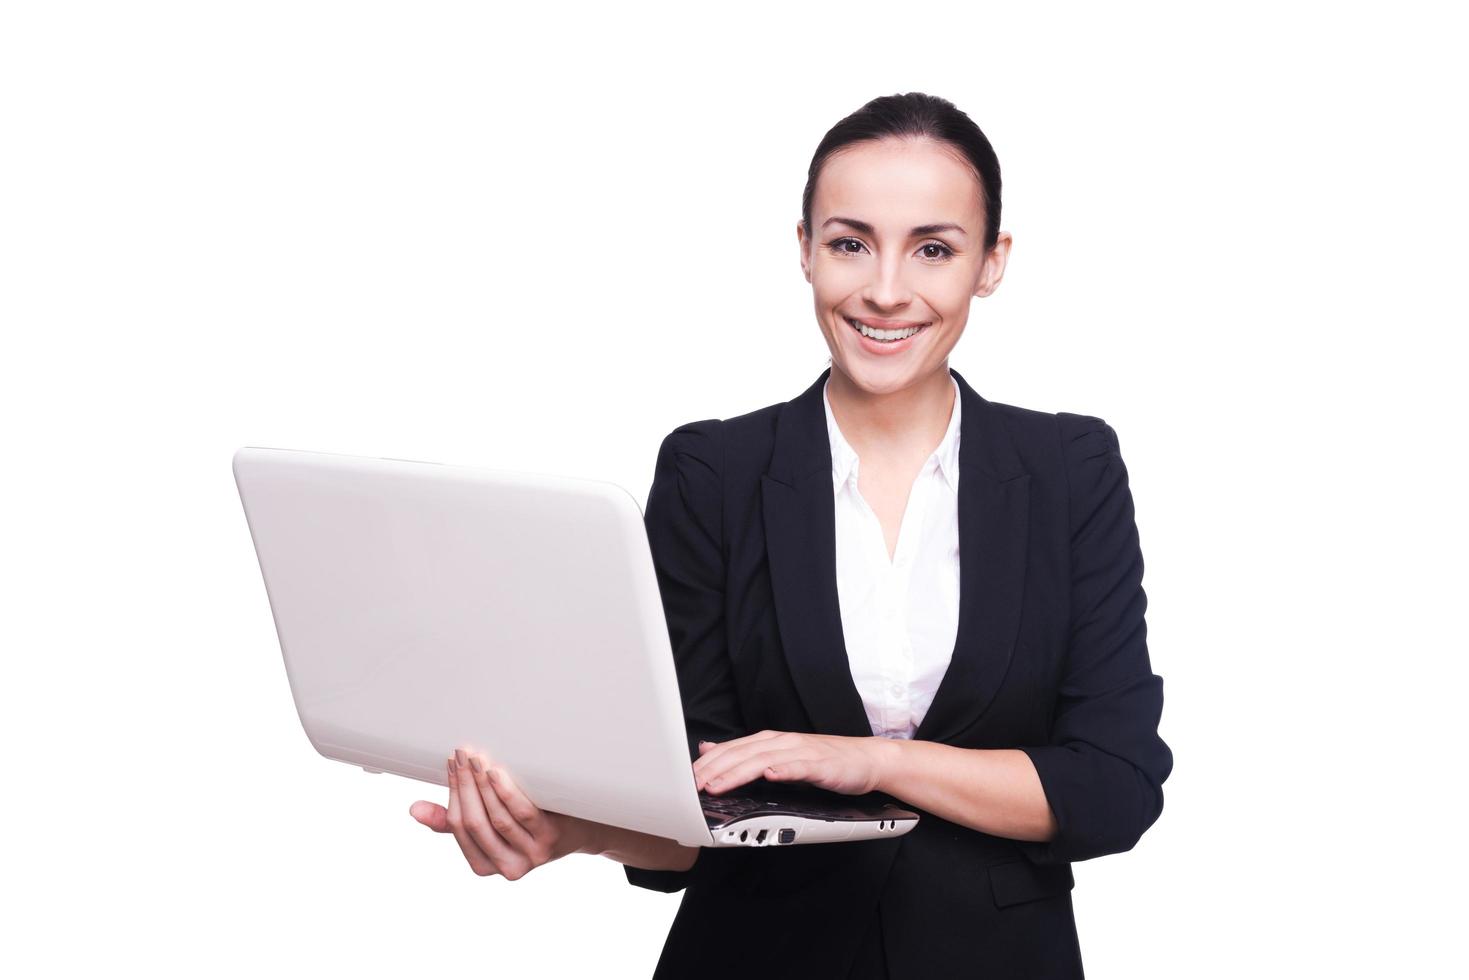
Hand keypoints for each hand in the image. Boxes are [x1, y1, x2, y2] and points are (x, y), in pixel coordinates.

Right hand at [409, 746, 595, 879]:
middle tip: (459, 754)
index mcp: (485, 865)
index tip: (450, 764)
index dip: (451, 794)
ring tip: (474, 757)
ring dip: (481, 785)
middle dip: (463, 786)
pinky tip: (496, 771)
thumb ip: (452, 821)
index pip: (459, 827)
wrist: (582, 828)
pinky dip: (505, 791)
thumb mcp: (490, 826)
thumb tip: (413, 809)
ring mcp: (531, 854)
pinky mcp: (551, 837)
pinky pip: (523, 813)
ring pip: (497, 818)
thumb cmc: (529, 824)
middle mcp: (508, 867)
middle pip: (475, 823)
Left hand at [693, 730, 890, 796]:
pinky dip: (784, 770)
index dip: (706, 764)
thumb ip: (745, 754)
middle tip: (690, 786)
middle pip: (741, 754)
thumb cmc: (823, 761)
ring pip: (764, 760)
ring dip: (738, 772)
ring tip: (717, 784)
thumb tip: (709, 749)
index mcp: (769, 741)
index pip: (731, 749)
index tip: (682, 779)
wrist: (866, 760)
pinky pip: (800, 767)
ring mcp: (802, 752)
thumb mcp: (779, 754)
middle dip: (713, 770)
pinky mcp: (821, 765)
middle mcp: (782, 742)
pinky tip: (771, 775)